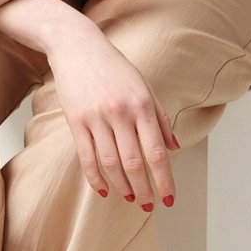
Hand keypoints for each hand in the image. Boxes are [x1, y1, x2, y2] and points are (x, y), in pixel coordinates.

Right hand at [46, 21, 179, 208]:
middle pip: (134, 163)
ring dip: (122, 186)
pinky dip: (95, 177)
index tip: (169, 198)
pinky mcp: (76, 121)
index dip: (164, 179)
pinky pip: (86, 157)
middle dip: (145, 188)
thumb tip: (175, 147)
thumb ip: (160, 118)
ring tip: (131, 198)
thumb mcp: (144, 87)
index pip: (157, 152)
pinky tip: (103, 190)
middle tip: (150, 204)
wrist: (77, 46)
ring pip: (110, 164)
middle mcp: (120, 113)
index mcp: (142, 105)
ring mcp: (96, 118)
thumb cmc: (114, 67)